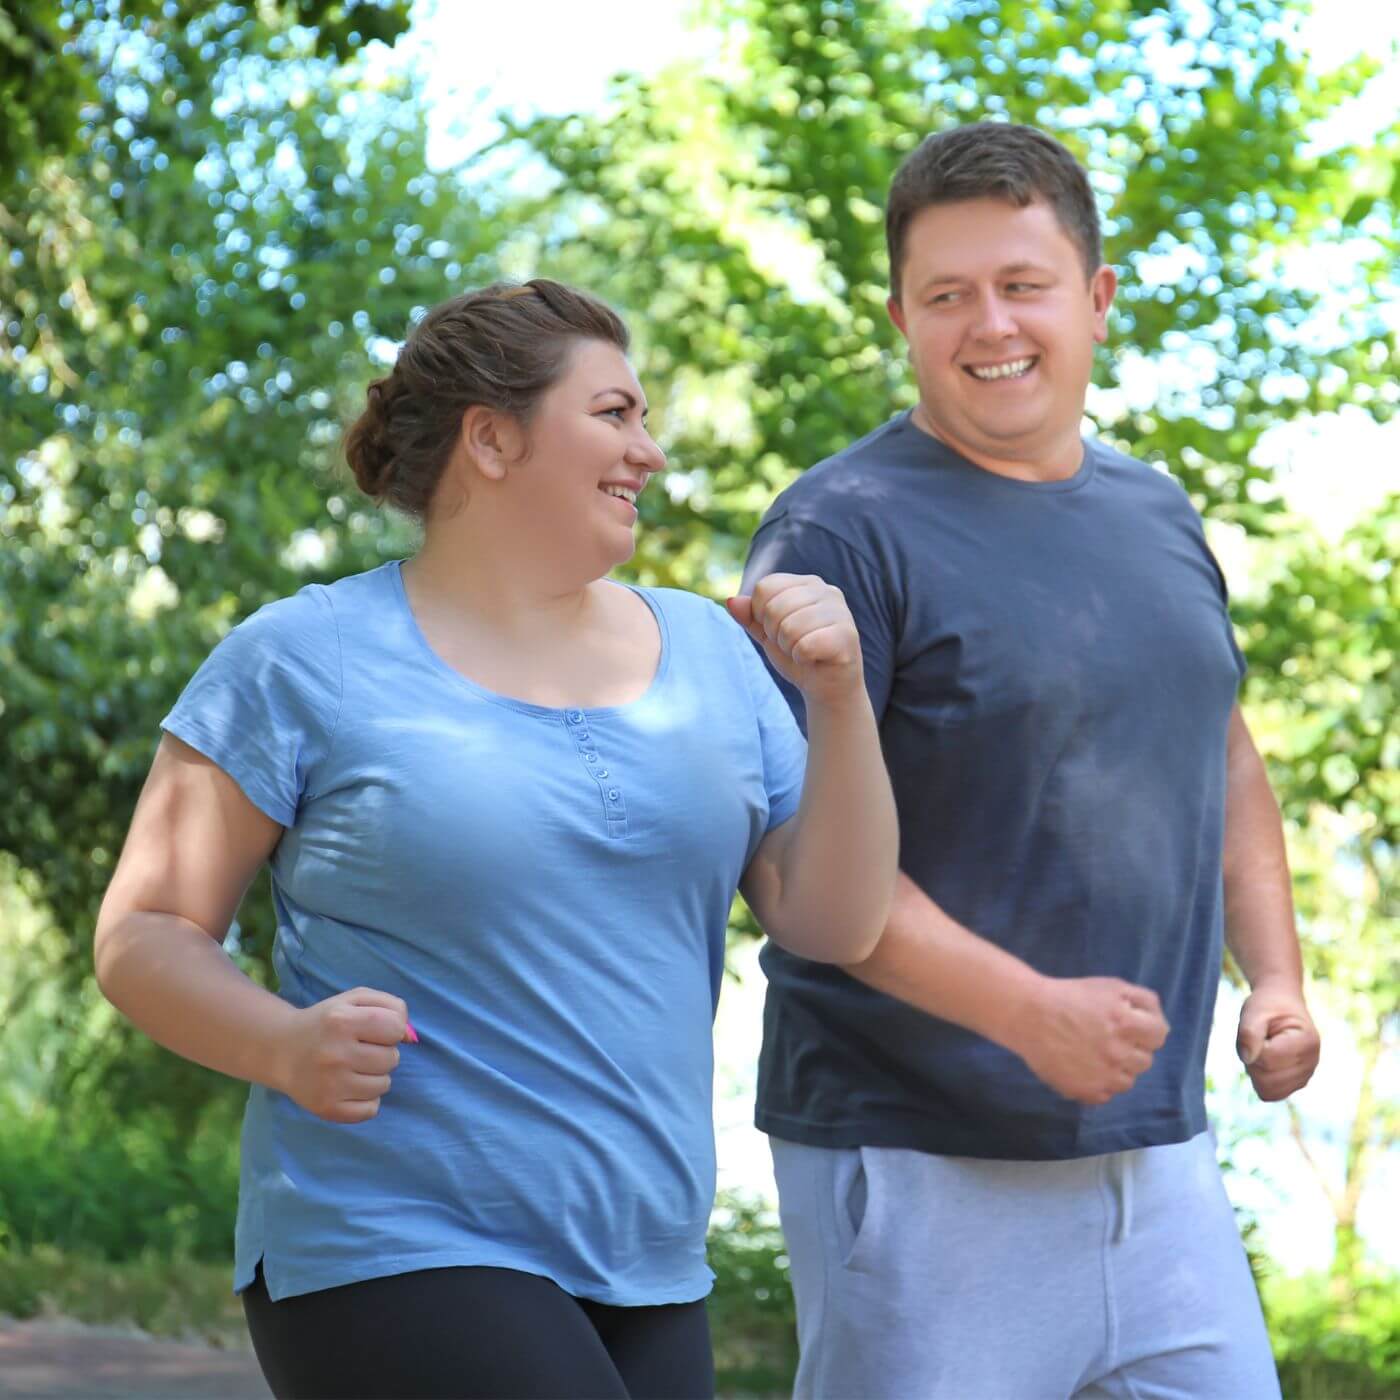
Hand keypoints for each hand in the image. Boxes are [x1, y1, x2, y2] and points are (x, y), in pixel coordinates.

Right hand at [277, 987, 413, 1122]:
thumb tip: (410, 1037)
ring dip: (376, 1076)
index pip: (396, 1028)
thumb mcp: (355, 1000)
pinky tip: (350, 1087)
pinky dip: (367, 1099)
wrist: (282, 1050)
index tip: (377, 1030)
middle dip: (383, 1053)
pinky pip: (371, 1110)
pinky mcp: (328, 1109)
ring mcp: (331, 1085)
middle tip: (360, 1049)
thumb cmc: (327, 1022)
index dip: (393, 1029)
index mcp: (341, 1021)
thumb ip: (391, 1007)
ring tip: (354, 1067)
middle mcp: (335, 1054)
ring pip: (384, 1085)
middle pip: (392, 1059)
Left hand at [727, 573, 862, 707]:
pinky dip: (802, 658)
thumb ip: (750, 617)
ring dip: (789, 648)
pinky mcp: (847, 635)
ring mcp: (840, 611)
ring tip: (803, 652)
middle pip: (774, 607)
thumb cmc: (798, 655)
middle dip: (774, 634)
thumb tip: (732, 601)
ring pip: (789, 627)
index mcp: (807, 583)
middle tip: (792, 644)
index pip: (765, 587)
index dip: (760, 614)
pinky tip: (814, 659)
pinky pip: (805, 645)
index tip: (777, 630)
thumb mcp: (767, 634)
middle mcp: (827, 590)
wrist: (827, 688)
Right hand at [1011, 976, 1168, 1105]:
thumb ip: (1143, 1001)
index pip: (1159, 1036)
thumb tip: (1160, 1024)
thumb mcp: (1111, 986)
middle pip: (1144, 1060)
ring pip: (1127, 1081)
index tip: (1130, 1028)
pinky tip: (1083, 1068)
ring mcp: (1103, 1076)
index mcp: (1126, 1023)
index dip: (1147, 1030)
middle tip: (1108, 1039)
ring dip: (1117, 1069)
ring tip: (1095, 1055)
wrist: (1028, 1014)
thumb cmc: (1070, 996)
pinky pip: (1106, 1095)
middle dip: (1131, 1049)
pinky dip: (1099, 1084)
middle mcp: (1118, 1052)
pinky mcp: (1086, 1091)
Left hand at [1236, 983, 1319, 1100]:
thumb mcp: (1254, 1011)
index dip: (1253, 1046)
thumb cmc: (1267, 1006)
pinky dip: (1261, 1080)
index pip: (1268, 1060)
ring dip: (1256, 1071)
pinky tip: (1266, 1061)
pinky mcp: (1296, 1084)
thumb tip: (1247, 1058)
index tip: (1259, 1030)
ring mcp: (1306, 1076)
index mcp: (1307, 1041)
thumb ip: (1249, 1032)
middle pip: (1268, 1079)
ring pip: (1269, 1090)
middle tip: (1259, 1041)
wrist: (1281, 1004)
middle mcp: (1312, 1062)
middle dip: (1253, 1061)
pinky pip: (1271, 1094)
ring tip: (1263, 1049)